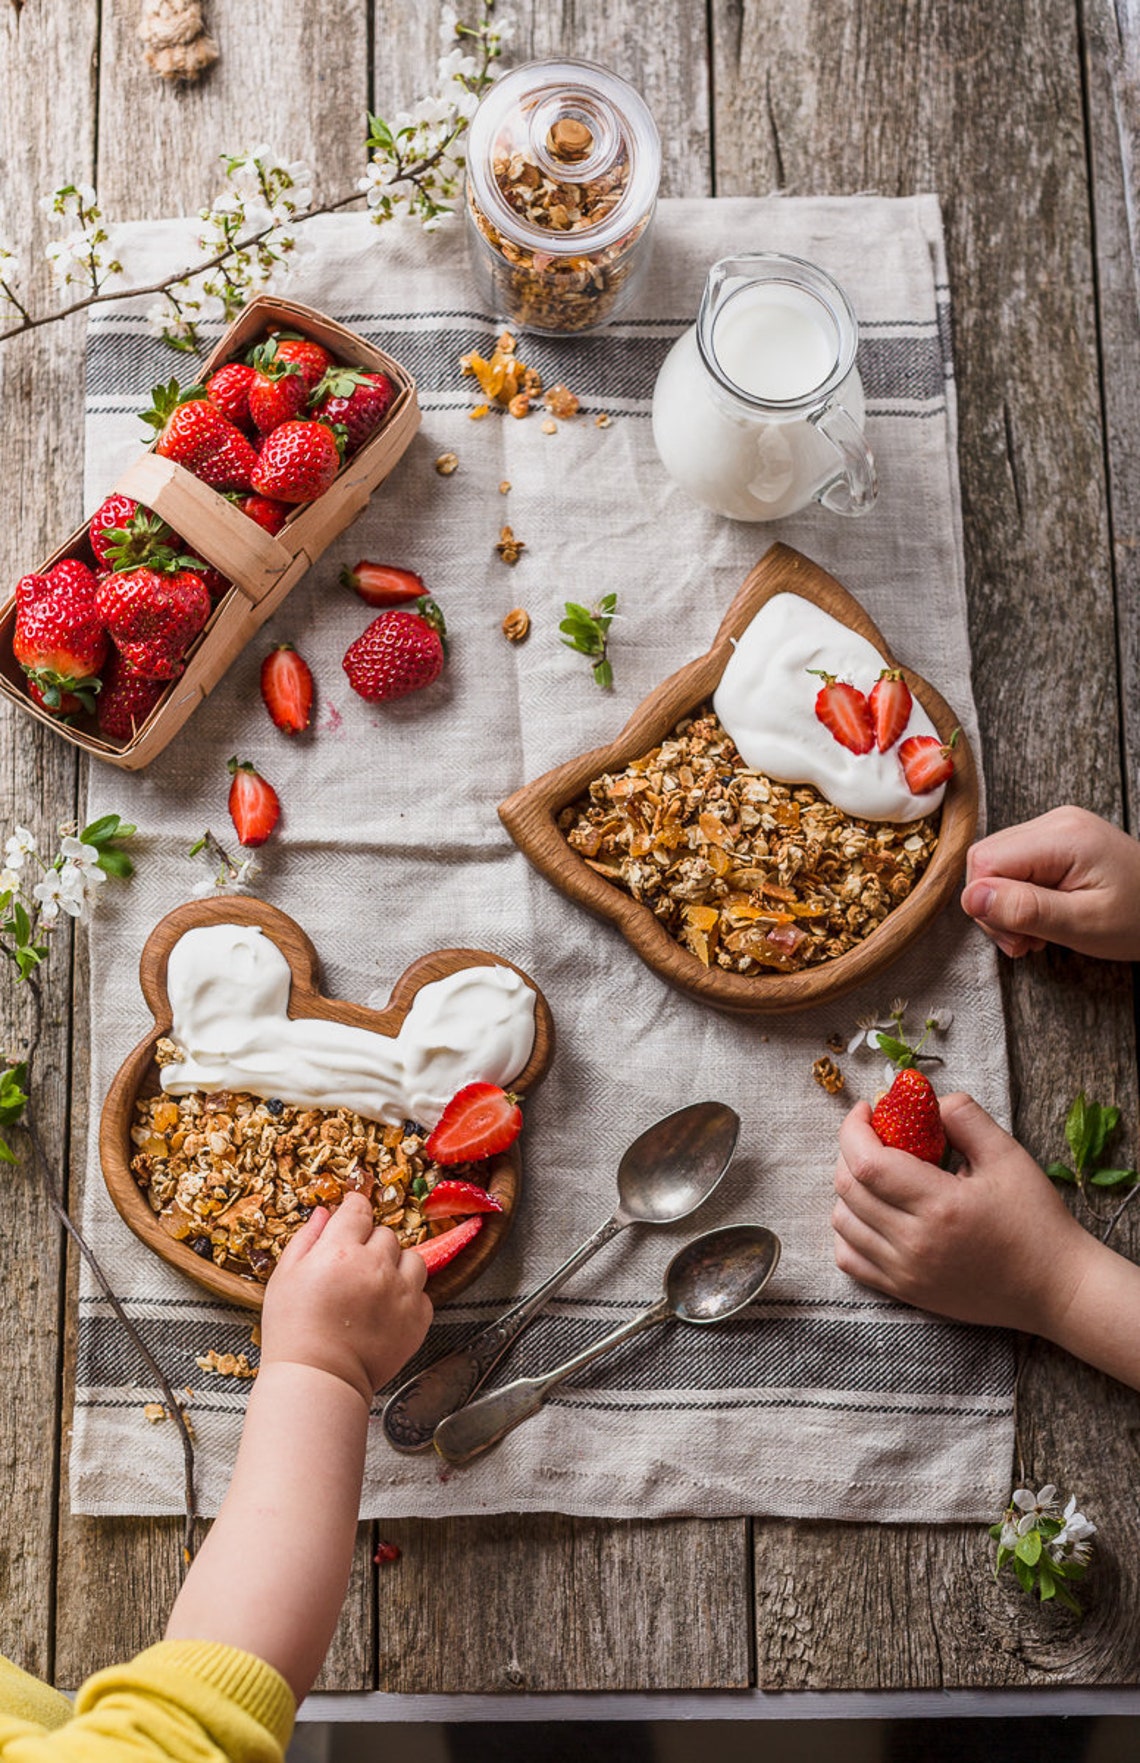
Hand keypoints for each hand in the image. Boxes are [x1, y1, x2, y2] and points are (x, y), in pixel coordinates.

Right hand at [260, 1193, 432, 1402]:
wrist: (317, 1379)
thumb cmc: (294, 1331)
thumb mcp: (285, 1277)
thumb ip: (307, 1238)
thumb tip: (324, 1212)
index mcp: (341, 1251)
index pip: (359, 1209)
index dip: (354, 1208)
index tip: (352, 1213)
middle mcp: (377, 1267)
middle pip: (386, 1234)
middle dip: (370, 1244)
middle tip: (353, 1267)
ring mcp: (401, 1293)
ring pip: (412, 1258)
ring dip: (396, 1266)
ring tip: (375, 1286)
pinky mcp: (417, 1319)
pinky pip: (422, 1294)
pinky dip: (408, 1298)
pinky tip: (386, 1310)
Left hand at [831, 1093, 1088, 1332]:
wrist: (1055, 1288)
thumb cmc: (1036, 1221)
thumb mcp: (1008, 1156)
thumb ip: (964, 1117)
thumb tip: (922, 1099)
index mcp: (940, 1205)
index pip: (867, 1162)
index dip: (855, 1128)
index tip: (868, 1108)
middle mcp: (915, 1243)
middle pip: (848, 1188)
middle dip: (851, 1150)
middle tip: (875, 1135)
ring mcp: (906, 1272)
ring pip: (842, 1223)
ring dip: (849, 1189)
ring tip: (877, 1173)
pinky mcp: (905, 1292)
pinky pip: (849, 1259)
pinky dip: (850, 1231)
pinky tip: (873, 1213)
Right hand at [960, 805, 1139, 960]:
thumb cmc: (1139, 919)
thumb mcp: (1083, 924)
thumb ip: (1027, 909)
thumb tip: (972, 899)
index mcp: (1064, 836)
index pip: (986, 860)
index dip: (987, 904)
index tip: (1015, 937)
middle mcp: (1056, 821)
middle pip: (986, 860)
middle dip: (995, 908)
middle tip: (1023, 942)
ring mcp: (1056, 828)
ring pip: (996, 865)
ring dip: (1006, 907)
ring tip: (1035, 935)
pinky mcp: (1056, 841)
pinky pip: (1014, 866)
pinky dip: (1019, 898)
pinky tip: (1041, 919)